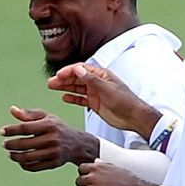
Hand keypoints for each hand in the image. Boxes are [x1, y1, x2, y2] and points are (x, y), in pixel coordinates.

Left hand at [0, 107, 99, 171]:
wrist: (78, 144)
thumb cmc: (58, 128)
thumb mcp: (46, 117)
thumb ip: (29, 114)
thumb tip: (12, 109)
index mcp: (49, 125)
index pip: (25, 128)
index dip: (11, 130)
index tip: (2, 131)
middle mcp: (52, 139)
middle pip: (25, 144)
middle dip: (11, 145)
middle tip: (4, 144)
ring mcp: (54, 153)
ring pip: (28, 157)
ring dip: (15, 156)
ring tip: (10, 153)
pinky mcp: (54, 164)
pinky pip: (34, 167)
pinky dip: (24, 165)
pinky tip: (19, 160)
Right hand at [46, 63, 160, 137]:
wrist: (133, 117)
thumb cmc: (125, 101)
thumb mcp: (106, 89)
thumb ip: (91, 80)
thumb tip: (78, 69)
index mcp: (101, 75)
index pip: (81, 69)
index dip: (69, 71)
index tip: (58, 75)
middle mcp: (97, 82)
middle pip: (77, 78)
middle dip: (63, 79)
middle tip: (51, 82)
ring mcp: (96, 93)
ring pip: (77, 88)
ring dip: (65, 87)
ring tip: (53, 87)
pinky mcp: (95, 103)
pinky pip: (81, 99)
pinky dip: (73, 98)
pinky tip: (64, 97)